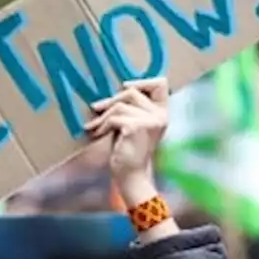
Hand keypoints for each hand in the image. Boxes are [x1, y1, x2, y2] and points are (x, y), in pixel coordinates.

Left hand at [85, 77, 167, 197]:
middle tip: (96, 108)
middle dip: (111, 100)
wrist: (131, 176)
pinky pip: (115, 117)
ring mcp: (151, 121)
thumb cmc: (128, 150)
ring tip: (95, 127)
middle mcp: (161, 115)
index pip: (160, 83)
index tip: (124, 87)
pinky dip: (103, 125)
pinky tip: (98, 134)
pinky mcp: (137, 127)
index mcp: (162, 113)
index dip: (141, 81)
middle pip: (132, 92)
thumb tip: (112, 91)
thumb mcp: (133, 124)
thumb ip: (131, 108)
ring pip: (120, 105)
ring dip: (103, 116)